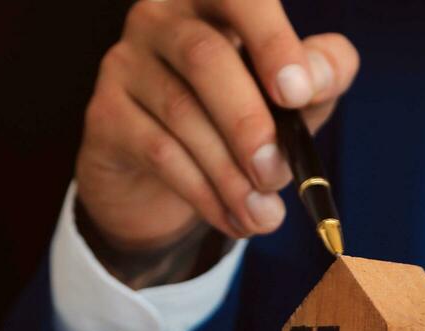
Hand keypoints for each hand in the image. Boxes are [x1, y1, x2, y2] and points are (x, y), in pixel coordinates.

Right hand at [77, 0, 358, 258]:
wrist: (162, 173)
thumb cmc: (236, 115)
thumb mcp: (292, 94)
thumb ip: (320, 75)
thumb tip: (314, 79)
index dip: (271, 41)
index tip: (299, 94)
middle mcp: (160, 16)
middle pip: (205, 57)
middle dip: (248, 123)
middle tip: (276, 175)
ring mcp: (125, 62)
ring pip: (182, 114)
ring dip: (229, 173)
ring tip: (263, 215)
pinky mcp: (104, 113)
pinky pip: (158, 152)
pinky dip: (203, 193)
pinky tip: (232, 217)